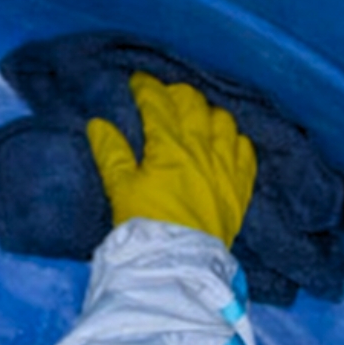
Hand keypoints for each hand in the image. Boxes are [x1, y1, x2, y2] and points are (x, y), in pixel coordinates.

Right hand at [85, 72, 256, 246]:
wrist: (178, 262)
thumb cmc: (145, 225)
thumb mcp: (120, 189)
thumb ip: (111, 153)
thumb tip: (97, 124)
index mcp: (168, 147)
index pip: (158, 104)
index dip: (146, 88)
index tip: (137, 82)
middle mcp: (201, 149)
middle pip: (194, 105)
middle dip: (177, 94)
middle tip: (164, 98)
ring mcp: (225, 167)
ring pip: (224, 121)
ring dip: (208, 113)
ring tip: (197, 117)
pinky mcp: (240, 187)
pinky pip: (246, 151)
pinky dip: (235, 140)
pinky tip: (226, 142)